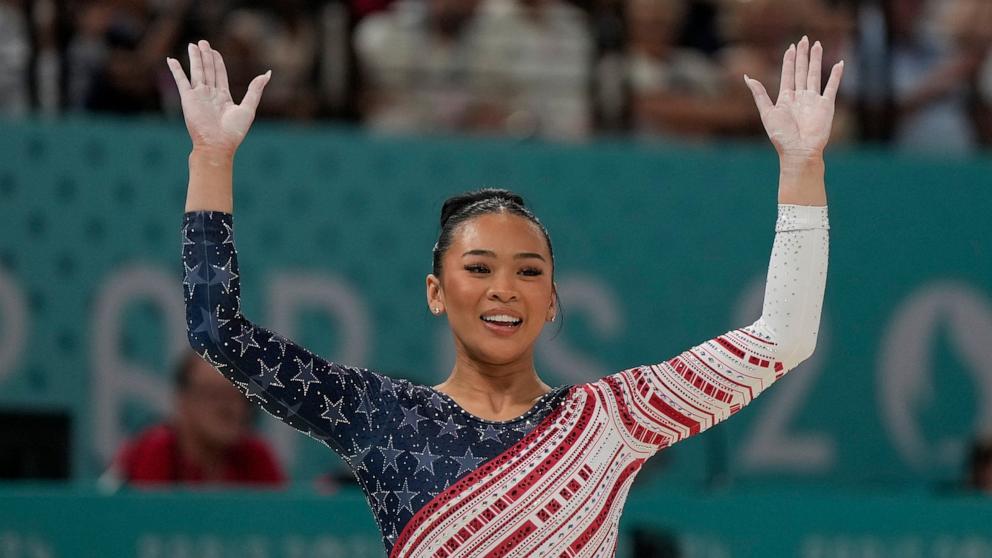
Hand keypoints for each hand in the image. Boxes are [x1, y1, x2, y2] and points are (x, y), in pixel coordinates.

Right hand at [166, 40, 269, 157]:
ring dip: (195, 58)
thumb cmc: (234, 131)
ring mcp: (198, 96)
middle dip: (206, 56)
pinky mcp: (188, 99)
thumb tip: (268, 74)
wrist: (218, 144)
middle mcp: (210, 95)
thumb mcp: (249, 107)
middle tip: (203, 42)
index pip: (220, 74)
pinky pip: (181, 81)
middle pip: (208, 70)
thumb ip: (255, 89)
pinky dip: (176, 70)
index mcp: (223, 97)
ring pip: (197, 72)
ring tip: (193, 45)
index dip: (217, 62)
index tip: (215, 51)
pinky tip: (171, 60)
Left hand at [744, 36, 843, 160]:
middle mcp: (800, 97)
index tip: (790, 47)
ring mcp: (813, 100)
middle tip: (804, 39)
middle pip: (801, 71)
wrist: (799, 150)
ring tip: (817, 44)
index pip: (788, 74)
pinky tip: (839, 63)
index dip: (789, 60)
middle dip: (802, 55)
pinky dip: (836, 75)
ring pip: (815, 74)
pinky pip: (832, 87)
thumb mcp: (767, 112)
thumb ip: (759, 94)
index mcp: (785, 98)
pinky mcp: (826, 105)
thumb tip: (747, 77)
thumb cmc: (781, 135)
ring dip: (816, 60)